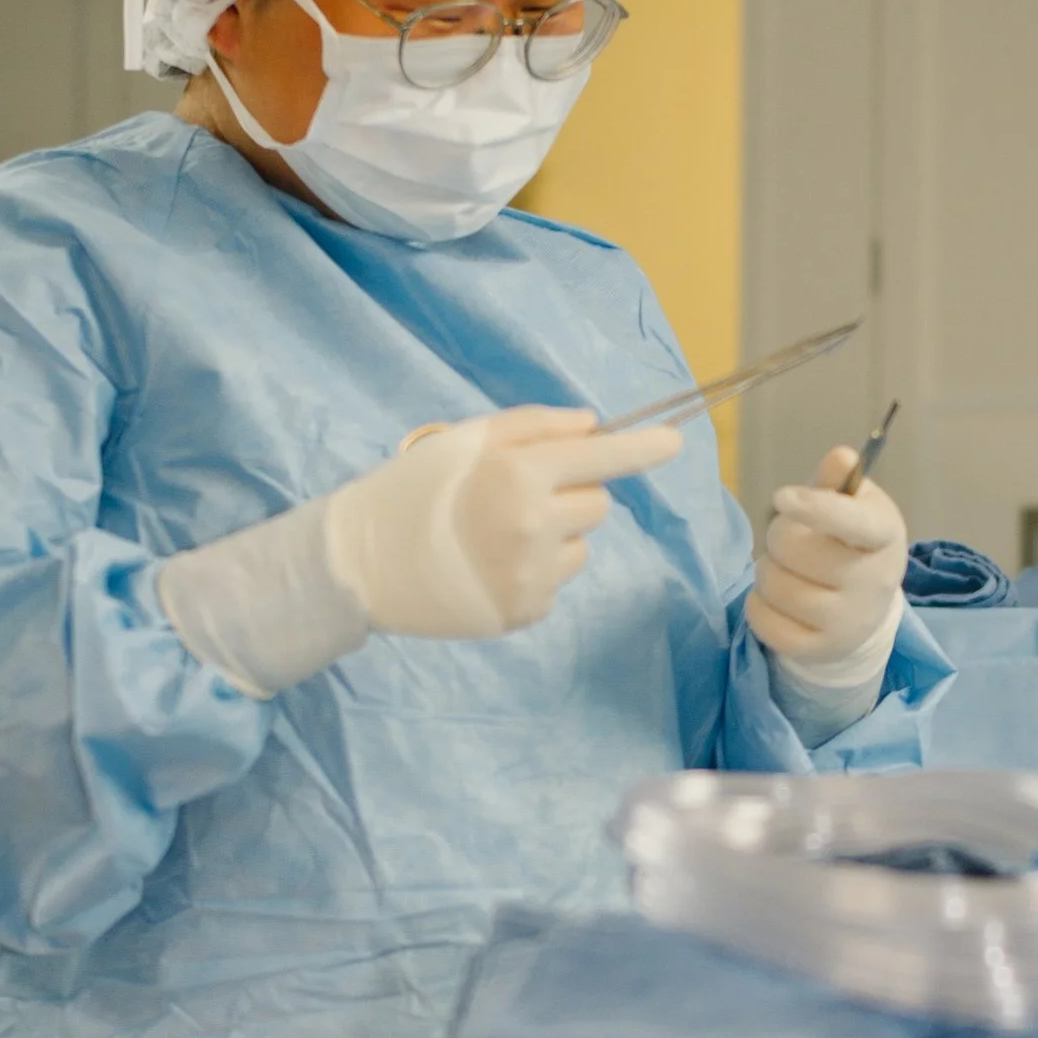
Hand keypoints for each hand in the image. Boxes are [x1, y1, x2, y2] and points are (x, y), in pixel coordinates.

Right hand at [326, 406, 681, 638]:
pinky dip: (535, 572)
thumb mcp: (464, 440)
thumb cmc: (412, 490)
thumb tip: (592, 426)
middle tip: (515, 498)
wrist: (362, 565)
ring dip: (555, 537)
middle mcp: (534, 526)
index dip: (642, 448)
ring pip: (580, 546)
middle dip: (570, 495)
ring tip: (496, 536)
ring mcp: (532, 576)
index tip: (675, 441)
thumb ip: (533, 427)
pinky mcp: (525, 611)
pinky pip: (556, 582)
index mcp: (519, 475)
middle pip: (597, 504)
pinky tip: (490, 566)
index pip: (601, 458)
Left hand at [745, 443, 907, 672]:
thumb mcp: (852, 505)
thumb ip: (838, 481)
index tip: (782, 497)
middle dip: (778, 537)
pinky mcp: (820, 650)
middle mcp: (873, 582)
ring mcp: (849, 621)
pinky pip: (764, 621)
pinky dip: (758, 605)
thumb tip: (841, 457)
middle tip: (791, 543)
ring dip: (766, 571)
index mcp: (883, 535)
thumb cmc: (850, 542)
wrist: (864, 609)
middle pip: (793, 548)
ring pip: (774, 585)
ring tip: (786, 570)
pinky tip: (777, 600)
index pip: (852, 522)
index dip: (815, 507)